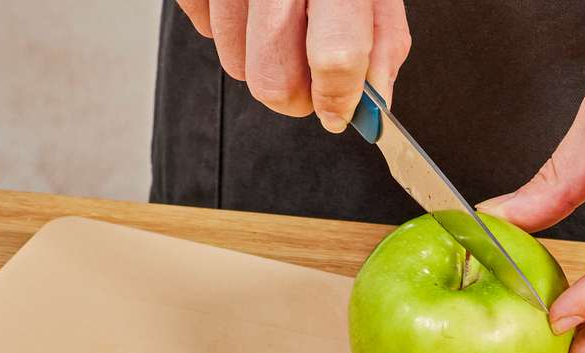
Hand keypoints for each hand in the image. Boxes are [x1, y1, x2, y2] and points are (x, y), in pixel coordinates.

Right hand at [176, 0, 410, 130]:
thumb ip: (381, 40)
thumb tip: (372, 100)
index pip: (335, 57)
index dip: (338, 98)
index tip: (339, 111)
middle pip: (273, 78)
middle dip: (296, 95)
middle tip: (311, 82)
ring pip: (235, 64)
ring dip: (261, 62)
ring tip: (282, 25)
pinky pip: (203, 29)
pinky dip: (229, 30)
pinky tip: (251, 5)